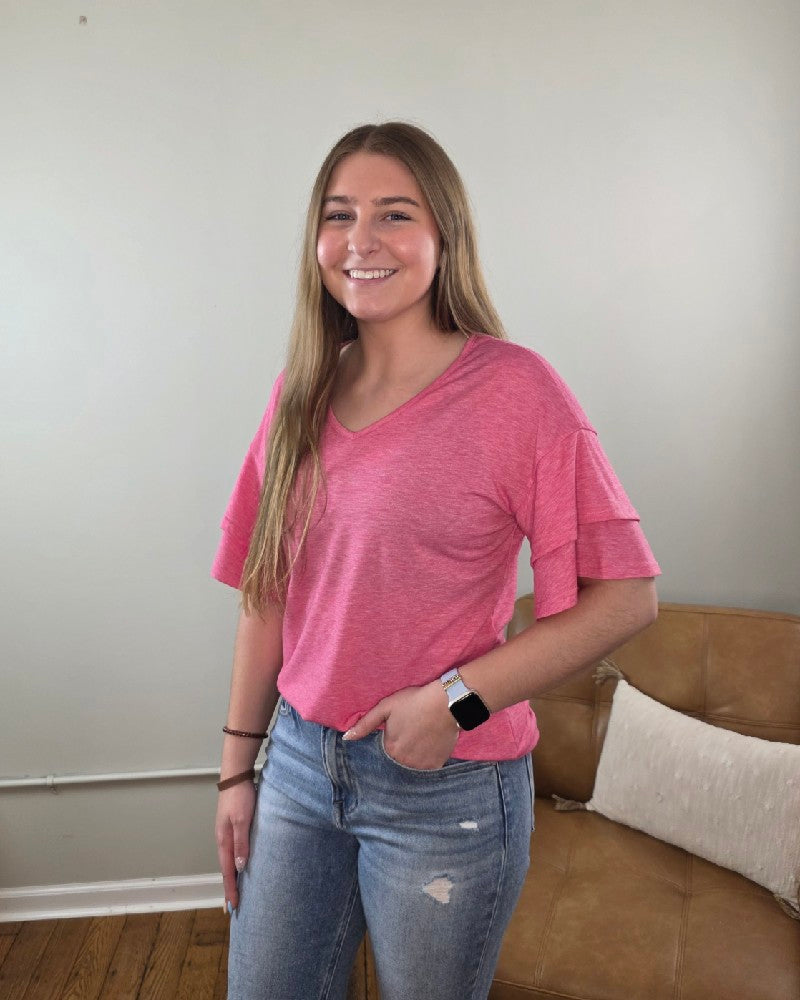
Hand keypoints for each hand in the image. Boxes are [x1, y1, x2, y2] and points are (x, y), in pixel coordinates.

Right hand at [215, 779, 255, 911]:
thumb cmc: (240, 797)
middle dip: (229, 888)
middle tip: (232, 907)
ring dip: (232, 877)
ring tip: (235, 891)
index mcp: (224, 841)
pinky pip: (233, 851)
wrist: (236, 776)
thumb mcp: (242, 820)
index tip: (233, 907)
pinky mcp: (232, 827)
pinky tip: (240, 865)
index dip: (230, 890)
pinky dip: (235, 863)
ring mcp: (227, 833)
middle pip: (226, 869)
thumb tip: (240, 867)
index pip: (227, 872)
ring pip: (229, 861)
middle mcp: (223, 840)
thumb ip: (241, 843)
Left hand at [344, 681, 458, 769]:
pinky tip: (431, 742)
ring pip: (413, 763)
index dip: (393, 736)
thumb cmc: (414, 701)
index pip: (386, 748)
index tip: (402, 726)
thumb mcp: (386, 707)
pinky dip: (428, 756)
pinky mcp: (436, 765)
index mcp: (390, 748)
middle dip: (403, 746)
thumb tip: (346, 737)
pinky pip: (428, 766)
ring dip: (415, 753)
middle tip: (413, 729)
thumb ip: (365, 724)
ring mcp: (421, 765)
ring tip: (422, 735)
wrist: (446, 703)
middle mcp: (404, 761)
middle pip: (399, 757)